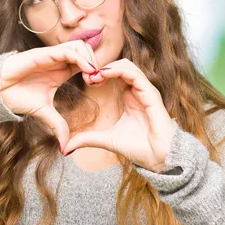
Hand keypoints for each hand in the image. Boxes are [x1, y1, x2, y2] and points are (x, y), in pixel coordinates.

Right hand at [0, 40, 98, 151]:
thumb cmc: (18, 96)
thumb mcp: (44, 113)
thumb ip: (58, 125)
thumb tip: (65, 147)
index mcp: (62, 70)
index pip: (87, 61)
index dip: (96, 70)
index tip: (97, 84)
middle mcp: (59, 61)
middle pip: (87, 50)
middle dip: (97, 62)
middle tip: (95, 80)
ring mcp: (52, 56)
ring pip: (80, 46)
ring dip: (90, 58)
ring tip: (91, 75)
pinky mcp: (44, 54)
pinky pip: (67, 50)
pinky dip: (80, 58)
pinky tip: (86, 70)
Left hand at [62, 58, 175, 172]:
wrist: (158, 158)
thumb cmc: (139, 149)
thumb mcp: (106, 140)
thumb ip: (88, 139)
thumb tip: (66, 147)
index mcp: (130, 97)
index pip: (116, 75)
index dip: (100, 74)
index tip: (85, 81)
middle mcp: (138, 91)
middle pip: (121, 66)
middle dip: (102, 68)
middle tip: (87, 76)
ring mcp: (146, 91)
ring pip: (128, 66)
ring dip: (109, 67)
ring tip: (94, 75)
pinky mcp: (151, 94)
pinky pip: (135, 74)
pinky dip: (119, 71)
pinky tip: (104, 75)